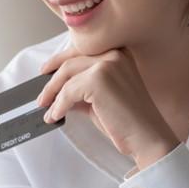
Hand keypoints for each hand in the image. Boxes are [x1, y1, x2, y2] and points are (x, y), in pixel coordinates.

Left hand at [36, 44, 178, 165]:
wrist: (147, 137)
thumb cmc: (128, 121)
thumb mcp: (101, 98)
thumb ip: (83, 89)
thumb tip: (58, 91)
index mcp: (120, 53)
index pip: (82, 50)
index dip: (60, 59)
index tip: (46, 69)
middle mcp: (115, 53)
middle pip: (71, 62)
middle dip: (52, 80)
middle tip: (41, 95)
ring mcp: (107, 64)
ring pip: (66, 76)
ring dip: (52, 95)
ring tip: (46, 109)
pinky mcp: (98, 80)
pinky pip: (68, 92)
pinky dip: (58, 106)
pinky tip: (56, 116)